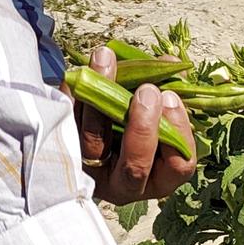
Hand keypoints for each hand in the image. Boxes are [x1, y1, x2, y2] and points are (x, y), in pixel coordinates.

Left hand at [74, 43, 195, 202]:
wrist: (95, 124)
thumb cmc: (138, 121)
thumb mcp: (158, 111)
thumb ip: (166, 91)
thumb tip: (171, 63)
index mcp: (158, 177)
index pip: (177, 167)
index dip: (178, 133)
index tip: (170, 97)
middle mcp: (125, 183)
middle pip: (135, 166)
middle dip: (144, 128)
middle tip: (147, 90)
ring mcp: (92, 170)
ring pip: (93, 143)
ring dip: (101, 99)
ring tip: (106, 61)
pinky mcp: (65, 151)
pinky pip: (67, 125)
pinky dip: (73, 96)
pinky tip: (80, 73)